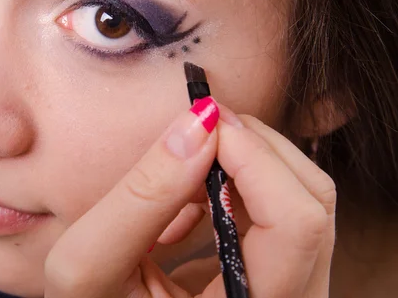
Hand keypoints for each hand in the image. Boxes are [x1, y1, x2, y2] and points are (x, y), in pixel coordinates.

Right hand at [45, 98, 335, 297]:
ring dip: (244, 168)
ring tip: (182, 177)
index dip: (255, 158)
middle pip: (312, 203)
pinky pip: (282, 215)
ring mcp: (286, 293)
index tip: (203, 120)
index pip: (296, 225)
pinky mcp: (274, 278)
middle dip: (254, 149)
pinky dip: (238, 191)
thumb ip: (142, 197)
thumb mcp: (88, 264)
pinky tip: (187, 207)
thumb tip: (197, 123)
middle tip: (198, 128)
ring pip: (304, 202)